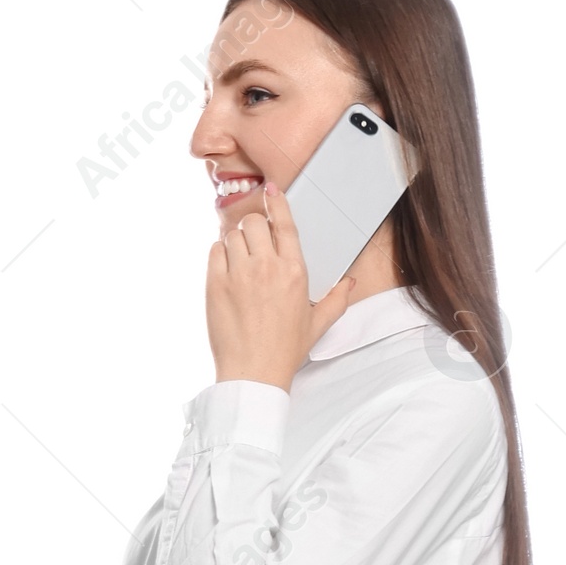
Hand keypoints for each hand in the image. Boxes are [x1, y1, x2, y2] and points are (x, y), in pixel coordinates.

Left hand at [205, 183, 356, 392]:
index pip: (285, 222)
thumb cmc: (284, 351)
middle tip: (253, 248)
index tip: (271, 189)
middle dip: (253, 230)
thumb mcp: (316, 325)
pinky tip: (227, 271)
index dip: (277, 201)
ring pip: (233, 234)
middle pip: (254, 222)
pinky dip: (219, 255)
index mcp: (294, 271)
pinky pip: (215, 251)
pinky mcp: (216, 284)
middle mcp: (267, 267)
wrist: (253, 375)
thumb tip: (350, 283)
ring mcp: (239, 274)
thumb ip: (336, 300)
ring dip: (236, 243)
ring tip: (240, 264)